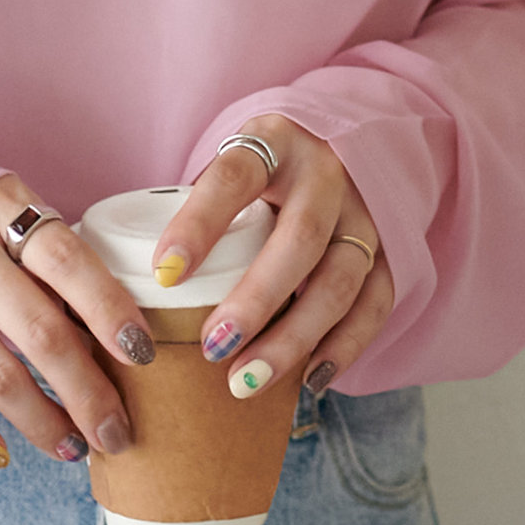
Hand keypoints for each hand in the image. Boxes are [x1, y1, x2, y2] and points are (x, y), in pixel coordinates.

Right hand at [0, 172, 156, 469]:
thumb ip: (41, 250)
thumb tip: (110, 322)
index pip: (68, 261)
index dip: (110, 309)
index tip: (143, 354)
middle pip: (39, 330)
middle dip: (87, 391)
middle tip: (118, 432)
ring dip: (39, 420)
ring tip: (72, 448)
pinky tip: (0, 454)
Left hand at [154, 115, 394, 398]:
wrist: (342, 144)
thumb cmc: (263, 169)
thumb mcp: (232, 165)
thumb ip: (197, 209)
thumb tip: (136, 283)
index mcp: (274, 142)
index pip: (234, 178)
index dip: (199, 225)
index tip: (164, 274)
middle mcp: (327, 174)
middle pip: (300, 237)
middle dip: (255, 299)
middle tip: (212, 348)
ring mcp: (364, 213)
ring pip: (339, 280)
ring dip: (294, 337)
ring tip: (246, 381)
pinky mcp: (388, 251)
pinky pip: (374, 304)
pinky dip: (344, 347)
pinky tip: (308, 382)